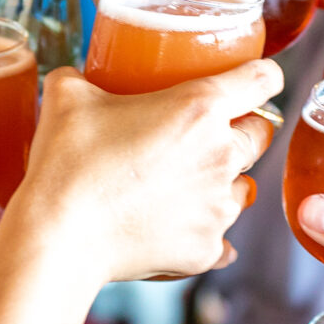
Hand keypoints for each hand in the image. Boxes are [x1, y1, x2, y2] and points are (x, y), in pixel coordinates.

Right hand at [7, 62, 281, 283]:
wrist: (60, 235)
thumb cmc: (68, 163)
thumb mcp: (67, 98)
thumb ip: (80, 77)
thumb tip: (74, 77)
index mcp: (200, 108)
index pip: (263, 78)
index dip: (262, 75)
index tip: (254, 81)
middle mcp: (221, 155)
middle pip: (261, 134)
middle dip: (243, 130)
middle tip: (209, 134)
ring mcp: (218, 206)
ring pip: (244, 187)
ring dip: (225, 182)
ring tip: (188, 184)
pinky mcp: (207, 248)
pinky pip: (224, 239)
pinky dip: (206, 232)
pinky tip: (181, 227)